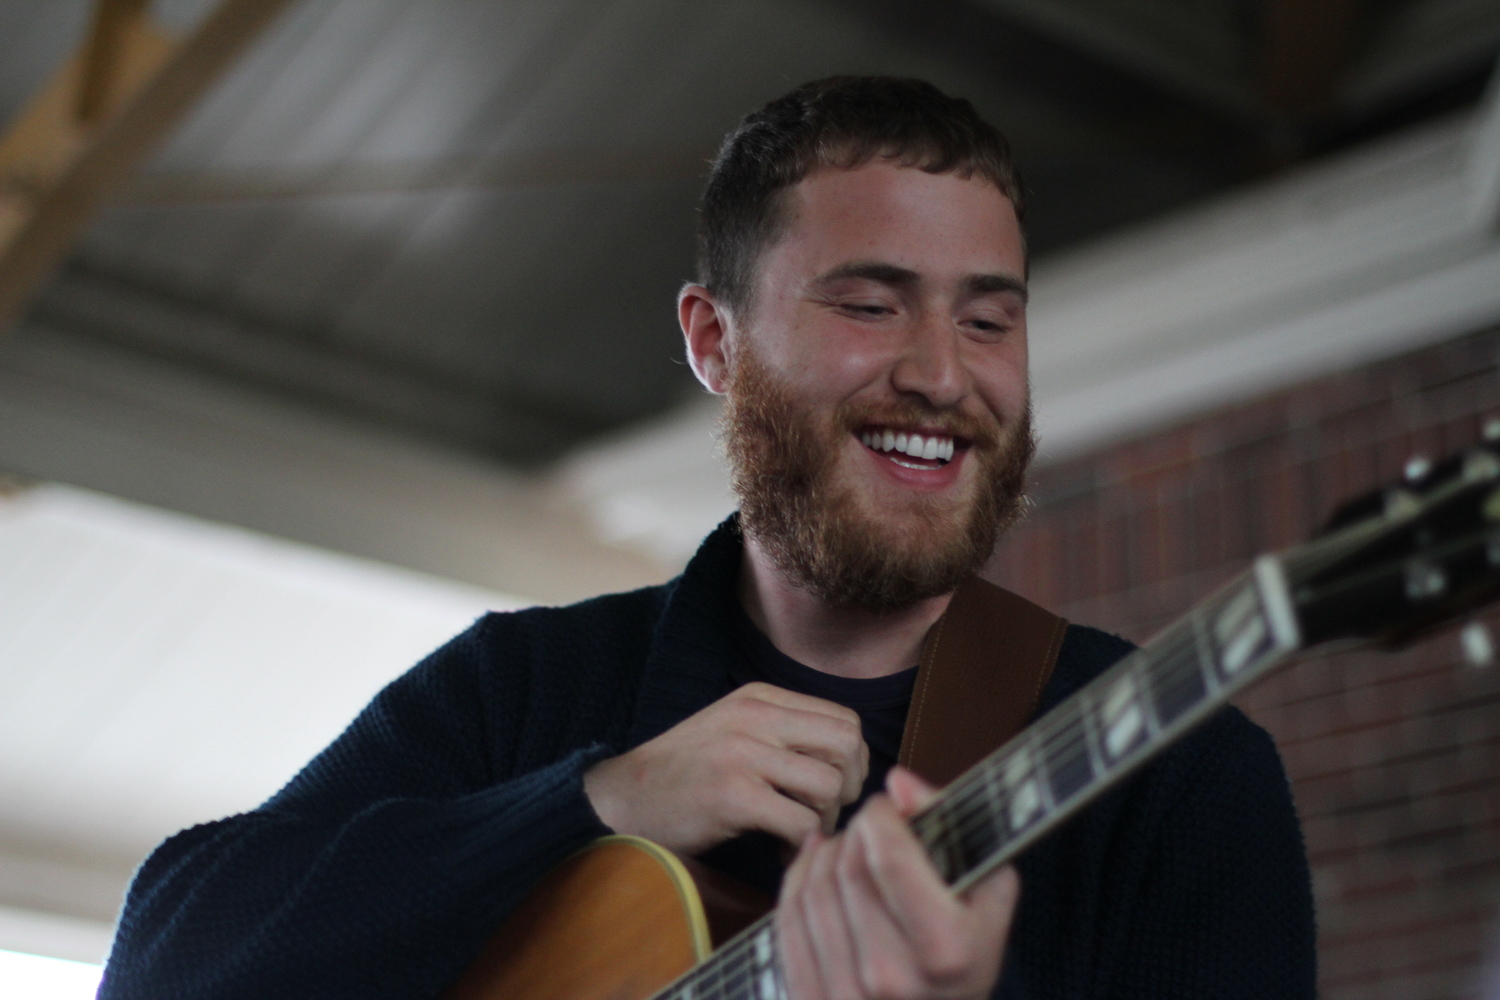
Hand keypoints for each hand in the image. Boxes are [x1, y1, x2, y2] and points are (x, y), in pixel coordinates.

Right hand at [583, 682, 868, 855]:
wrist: (622, 797)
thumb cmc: (684, 772)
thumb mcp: (734, 729)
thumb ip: (784, 732)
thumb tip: (850, 759)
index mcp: (760, 697)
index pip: (843, 719)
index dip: (851, 761)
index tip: (832, 790)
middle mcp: (756, 716)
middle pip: (848, 745)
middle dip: (849, 788)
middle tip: (824, 813)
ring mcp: (743, 753)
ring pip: (831, 785)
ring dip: (825, 820)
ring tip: (798, 833)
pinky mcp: (733, 795)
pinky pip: (802, 822)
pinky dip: (801, 845)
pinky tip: (779, 851)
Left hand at [777, 767, 1019, 999]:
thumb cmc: (966, 954)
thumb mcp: (986, 895)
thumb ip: (951, 829)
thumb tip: (899, 782)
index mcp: (947, 952)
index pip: (889, 857)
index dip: (881, 815)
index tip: (887, 807)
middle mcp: (893, 980)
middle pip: (848, 869)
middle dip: (854, 833)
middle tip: (869, 829)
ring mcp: (845, 998)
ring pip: (813, 889)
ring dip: (825, 853)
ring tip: (847, 847)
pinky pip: (787, 920)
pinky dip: (797, 880)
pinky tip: (815, 864)